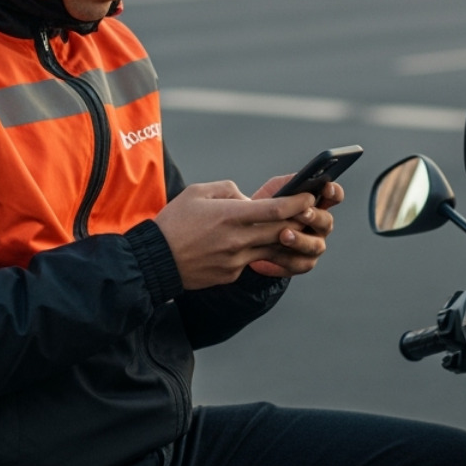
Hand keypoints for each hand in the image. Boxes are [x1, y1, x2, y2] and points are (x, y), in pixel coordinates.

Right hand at [154, 180, 319, 289]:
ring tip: (290, 230)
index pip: (276, 209)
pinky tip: (251, 245)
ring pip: (272, 249)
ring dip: (283, 239)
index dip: (298, 203)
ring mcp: (236, 260)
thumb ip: (227, 190)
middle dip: (298, 221)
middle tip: (310, 213)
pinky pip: (251, 261)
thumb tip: (248, 199)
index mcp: (230, 215)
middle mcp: (237, 240)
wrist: (155, 261)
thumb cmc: (174, 222)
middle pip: (281, 231)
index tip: (310, 196)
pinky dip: (256, 251)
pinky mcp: (231, 275)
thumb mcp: (197, 192)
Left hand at [247, 178, 343, 277]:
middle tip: (303, 213)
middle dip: (315, 217)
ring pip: (315, 246)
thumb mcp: (274, 191)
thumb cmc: (265, 209)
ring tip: (284, 235)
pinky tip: (271, 252)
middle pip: (326, 222)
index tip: (326, 188)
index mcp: (317, 205)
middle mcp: (320, 226)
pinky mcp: (301, 263)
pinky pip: (299, 263)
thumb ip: (288, 183)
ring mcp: (313, 246)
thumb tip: (302, 178)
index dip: (334, 192)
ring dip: (300, 240)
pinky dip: (285, 258)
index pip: (334, 197)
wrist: (248, 235)